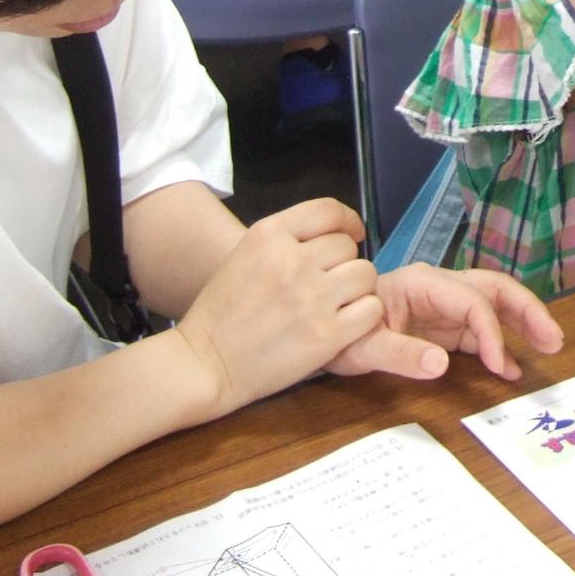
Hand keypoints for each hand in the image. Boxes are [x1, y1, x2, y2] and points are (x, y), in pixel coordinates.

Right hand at [174, 198, 380, 417]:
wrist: (203, 365)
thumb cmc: (220, 313)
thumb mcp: (245, 256)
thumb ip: (286, 241)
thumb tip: (335, 233)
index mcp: (268, 234)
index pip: (329, 210)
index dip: (348, 221)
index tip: (353, 234)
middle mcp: (292, 260)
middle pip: (348, 246)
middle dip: (344, 263)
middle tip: (329, 284)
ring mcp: (311, 297)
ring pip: (365, 274)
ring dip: (358, 289)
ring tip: (338, 304)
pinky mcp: (326, 335)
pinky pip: (371, 310)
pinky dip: (364, 316)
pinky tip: (346, 324)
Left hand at [327, 264, 564, 381]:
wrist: (321, 334)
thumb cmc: (339, 335)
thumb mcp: (363, 348)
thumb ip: (401, 354)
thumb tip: (442, 364)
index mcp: (422, 284)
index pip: (472, 301)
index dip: (492, 331)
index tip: (499, 366)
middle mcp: (439, 288)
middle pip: (494, 289)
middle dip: (527, 311)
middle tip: (553, 340)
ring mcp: (443, 306)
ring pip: (494, 305)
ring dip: (523, 323)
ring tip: (550, 346)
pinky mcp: (442, 325)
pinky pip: (479, 330)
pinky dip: (499, 345)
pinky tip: (510, 368)